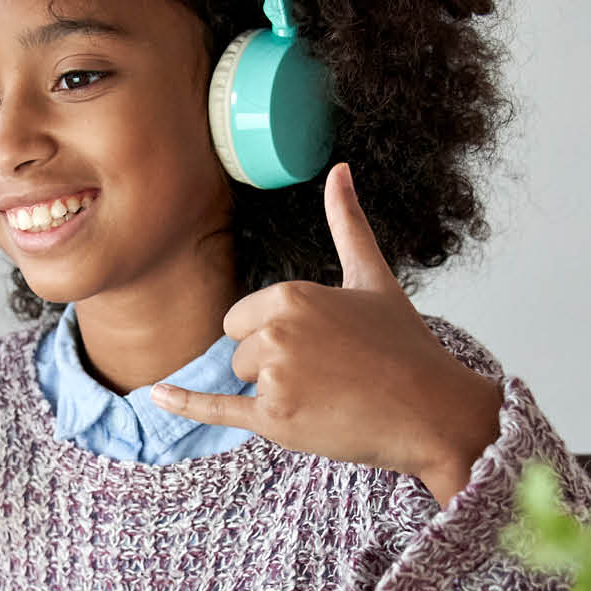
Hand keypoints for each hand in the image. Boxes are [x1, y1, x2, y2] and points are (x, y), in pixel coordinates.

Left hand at [150, 163, 502, 501]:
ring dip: (276, 394)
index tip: (321, 345)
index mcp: (292, 294)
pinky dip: (186, 405)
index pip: (241, 318)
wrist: (433, 412)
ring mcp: (275, 377)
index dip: (273, 335)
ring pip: (243, 381)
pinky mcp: (276, 420)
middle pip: (239, 351)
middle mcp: (277, 331)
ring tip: (330, 396)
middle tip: (329, 374)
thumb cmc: (406, 347)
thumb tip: (340, 169)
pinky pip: (216, 409)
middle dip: (273, 365)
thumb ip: (347, 224)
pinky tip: (157, 395)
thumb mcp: (372, 278)